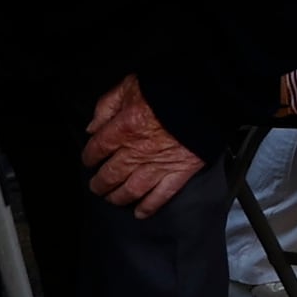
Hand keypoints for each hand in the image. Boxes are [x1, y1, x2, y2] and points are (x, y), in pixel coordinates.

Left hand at [82, 81, 202, 215]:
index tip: (89, 159)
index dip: (89, 156)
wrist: (207, 94)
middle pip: (110, 175)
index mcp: (124, 128)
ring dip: (117, 198)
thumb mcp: (130, 84)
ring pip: (130, 190)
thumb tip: (93, 127)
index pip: (97, 149)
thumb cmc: (171, 88)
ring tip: (112, 198)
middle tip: (96, 185)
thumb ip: (106, 105)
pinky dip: (149, 207)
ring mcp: (159, 165)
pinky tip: (140, 212)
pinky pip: (161, 196)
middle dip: (99, 183)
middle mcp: (138, 151)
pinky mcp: (180, 172)